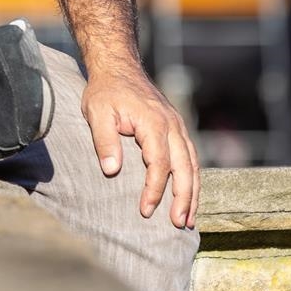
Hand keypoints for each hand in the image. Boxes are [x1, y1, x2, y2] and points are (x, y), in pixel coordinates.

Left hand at [81, 66, 199, 228]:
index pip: (159, 164)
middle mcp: (172, 126)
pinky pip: (190, 157)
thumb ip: (104, 140)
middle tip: (179, 224)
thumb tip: (112, 170)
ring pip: (193, 164)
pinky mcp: (177, 129)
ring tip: (188, 219)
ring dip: (193, 192)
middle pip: (185, 167)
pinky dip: (192, 179)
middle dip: (184, 198)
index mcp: (154, 123)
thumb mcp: (97, 112)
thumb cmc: (105, 91)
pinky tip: (189, 196)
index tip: (146, 211)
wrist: (118, 67)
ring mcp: (177, 127)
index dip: (154, 190)